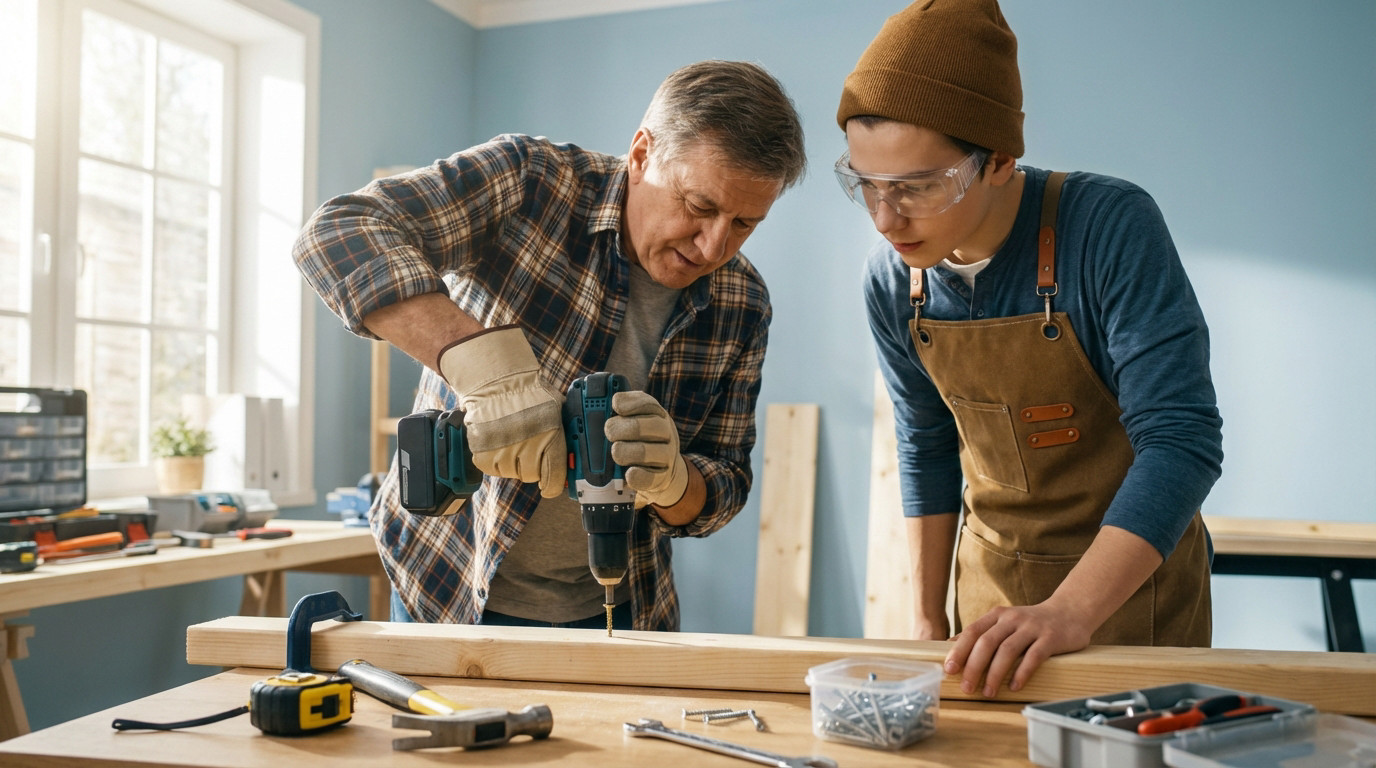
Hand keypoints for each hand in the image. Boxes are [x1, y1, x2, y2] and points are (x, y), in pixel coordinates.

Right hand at [437, 325, 564, 497]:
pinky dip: (495, 460)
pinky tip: (498, 441)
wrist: (497, 383)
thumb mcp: (557, 410)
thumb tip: (572, 457)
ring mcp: (503, 454)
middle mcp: (527, 449)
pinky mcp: (483, 456)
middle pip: (531, 476)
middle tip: (528, 448)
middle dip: (532, 466)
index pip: (554, 479)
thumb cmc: (530, 394)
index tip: (551, 485)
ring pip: (511, 472)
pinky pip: (492, 469)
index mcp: (551, 439)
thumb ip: (563, 435)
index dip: (553, 485)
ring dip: (512, 462)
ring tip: (511, 439)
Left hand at [604, 390, 687, 507]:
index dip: (631, 403)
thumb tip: (583, 408)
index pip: (647, 403)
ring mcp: (666, 455)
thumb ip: (612, 415)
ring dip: (632, 451)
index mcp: (653, 414)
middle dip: (629, 427)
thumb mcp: (629, 423)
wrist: (661, 468)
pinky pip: (653, 476)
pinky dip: (640, 475)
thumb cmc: (637, 441)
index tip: (615, 405)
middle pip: (653, 425)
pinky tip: (628, 473)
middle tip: (609, 431)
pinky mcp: (662, 477)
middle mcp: (664, 432)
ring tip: (615, 452)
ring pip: (655, 451)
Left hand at [943, 602, 1092, 696]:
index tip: (948, 670)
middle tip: (966, 688)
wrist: (1070, 611)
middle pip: (987, 642)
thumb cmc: (1031, 623)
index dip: (959, 651)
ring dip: (995, 673)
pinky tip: (1014, 687)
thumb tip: (950, 645)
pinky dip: (1022, 672)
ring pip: (1008, 650)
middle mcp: (1012, 618)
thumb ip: (981, 632)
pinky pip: (1034, 656)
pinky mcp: (1051, 638)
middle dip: (974, 666)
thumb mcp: (1004, 622)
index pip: (973, 632)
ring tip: (988, 692)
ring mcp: (1032, 627)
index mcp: (997, 615)